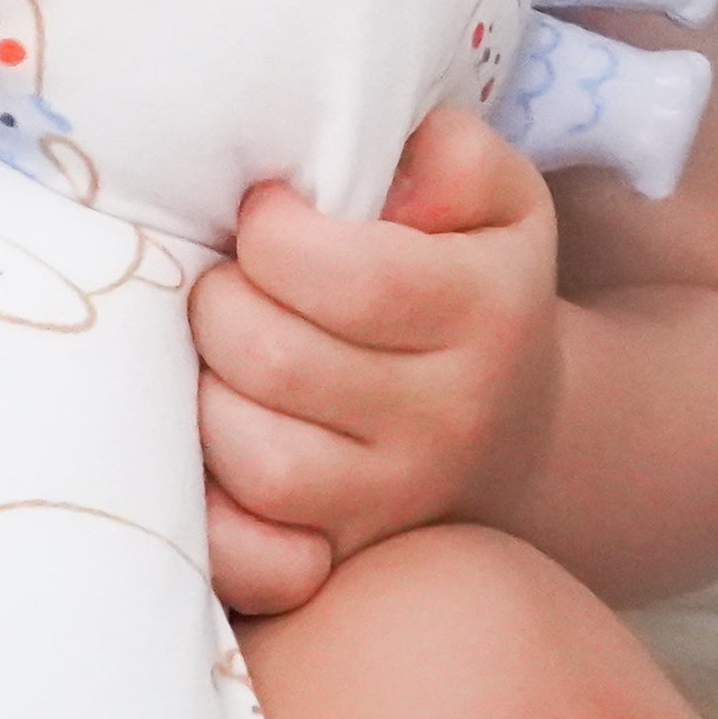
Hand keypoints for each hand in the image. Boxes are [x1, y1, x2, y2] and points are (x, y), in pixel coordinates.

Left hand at [192, 106, 562, 616]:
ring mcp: (394, 504)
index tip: (262, 215)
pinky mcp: (340, 559)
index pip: (354, 277)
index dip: (273, 233)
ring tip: (218, 356)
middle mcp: (449, 420)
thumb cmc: (470, 282)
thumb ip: (456, 159)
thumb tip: (400, 176)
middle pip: (279, 361)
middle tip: (226, 282)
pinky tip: (204, 448)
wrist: (513, 428)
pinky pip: (251, 556)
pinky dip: (210, 510)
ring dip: (206, 392)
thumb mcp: (494, 199)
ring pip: (258, 460)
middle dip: (220, 302)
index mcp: (486, 314)